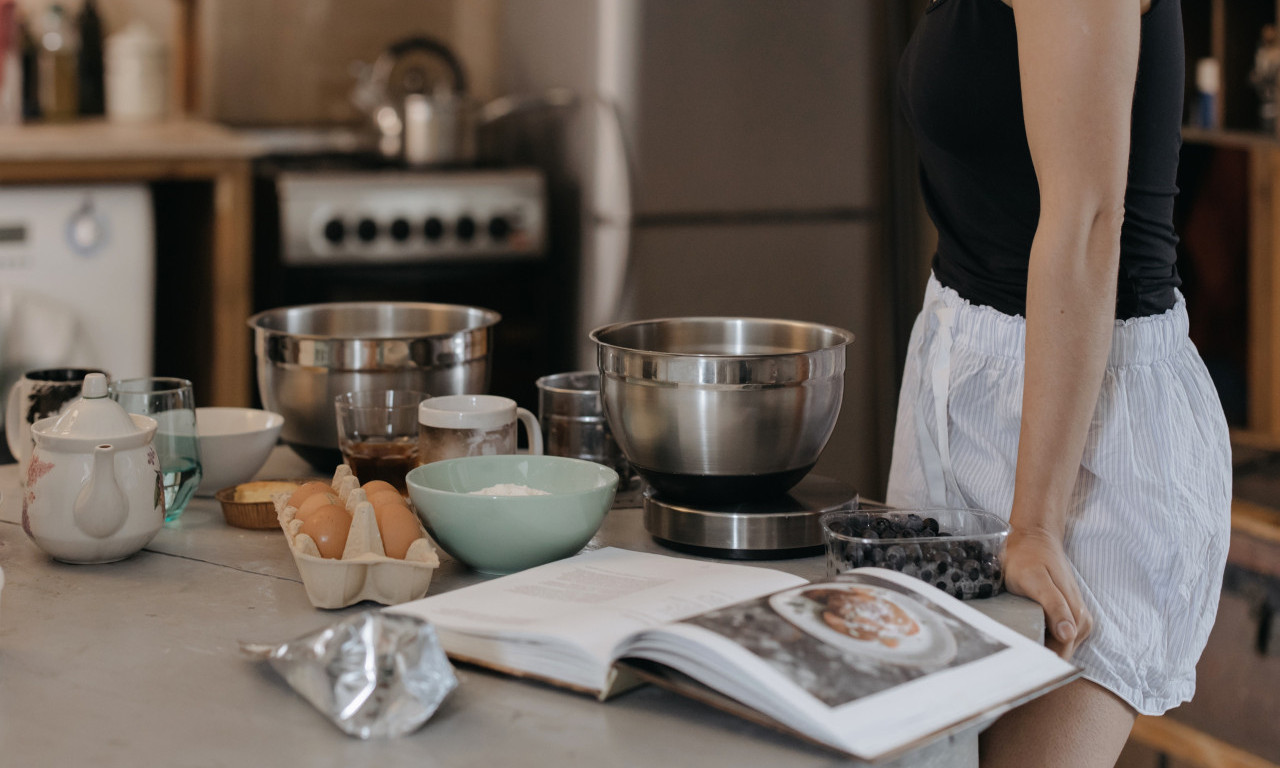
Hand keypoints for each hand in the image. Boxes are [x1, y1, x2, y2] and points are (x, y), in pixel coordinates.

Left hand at [1002, 527, 1091, 658]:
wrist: (1035, 538)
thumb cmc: (1029, 557)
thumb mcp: (1035, 579)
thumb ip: (1053, 605)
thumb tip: (1069, 634)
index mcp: (1076, 617)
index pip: (1061, 655)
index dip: (1040, 663)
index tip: (1015, 668)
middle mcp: (1081, 623)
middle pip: (1059, 655)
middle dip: (1037, 659)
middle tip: (1006, 659)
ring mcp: (1075, 621)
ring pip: (1057, 648)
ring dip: (1037, 650)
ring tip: (1011, 649)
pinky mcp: (1066, 617)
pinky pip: (1054, 638)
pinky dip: (1039, 640)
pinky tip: (1022, 637)